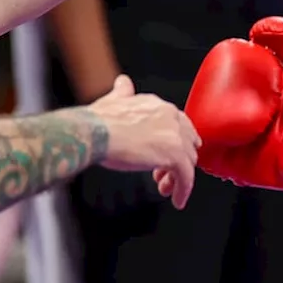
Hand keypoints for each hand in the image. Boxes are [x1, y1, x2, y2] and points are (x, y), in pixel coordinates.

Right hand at [89, 75, 200, 208]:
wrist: (94, 133)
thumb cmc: (98, 122)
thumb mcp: (113, 101)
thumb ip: (122, 93)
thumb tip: (123, 83)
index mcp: (159, 106)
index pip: (180, 125)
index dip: (174, 143)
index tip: (167, 156)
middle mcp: (171, 117)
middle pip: (187, 143)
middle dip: (177, 160)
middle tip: (163, 175)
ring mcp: (176, 136)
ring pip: (188, 161)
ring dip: (179, 178)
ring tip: (166, 189)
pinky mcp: (175, 156)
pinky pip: (187, 177)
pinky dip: (184, 190)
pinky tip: (177, 200)